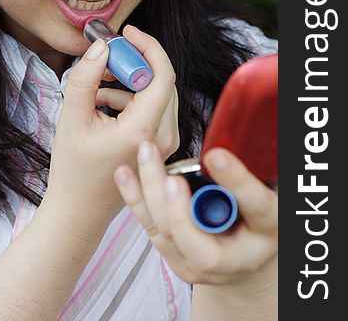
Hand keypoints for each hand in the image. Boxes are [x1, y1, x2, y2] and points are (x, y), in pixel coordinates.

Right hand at [44, 25, 179, 226]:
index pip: (162, 74)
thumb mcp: (72, 119)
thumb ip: (85, 79)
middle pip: (161, 82)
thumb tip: (101, 47)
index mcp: (143, 130)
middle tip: (106, 59)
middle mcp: (163, 137)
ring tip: (97, 88)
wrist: (79, 212)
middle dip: (134, 64)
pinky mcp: (159, 147)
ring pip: (157, 95)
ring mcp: (165, 144)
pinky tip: (103, 105)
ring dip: (130, 83)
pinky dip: (130, 99)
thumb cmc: (73, 171)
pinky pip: (152, 110)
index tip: (126, 33)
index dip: (147, 46)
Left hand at [113, 143, 276, 288]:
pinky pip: (151, 228)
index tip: (215, 156)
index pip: (257, 208)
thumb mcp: (268, 185)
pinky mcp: (176, 258)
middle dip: (180, 213)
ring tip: (145, 155)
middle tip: (172, 178)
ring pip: (169, 236)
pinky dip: (135, 199)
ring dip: (151, 195)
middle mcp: (235, 258)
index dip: (236, 183)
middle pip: (202, 247)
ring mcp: (200, 265)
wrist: (247, 250)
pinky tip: (124, 173)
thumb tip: (239, 129)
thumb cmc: (258, 210)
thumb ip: (253, 164)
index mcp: (269, 230)